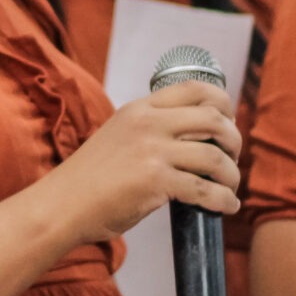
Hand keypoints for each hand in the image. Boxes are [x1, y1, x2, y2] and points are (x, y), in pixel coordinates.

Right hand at [37, 80, 241, 247]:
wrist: (61, 205)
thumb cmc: (89, 179)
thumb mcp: (118, 135)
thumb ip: (150, 130)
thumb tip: (192, 140)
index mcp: (140, 108)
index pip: (196, 88)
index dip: (224, 103)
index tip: (229, 123)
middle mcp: (148, 124)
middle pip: (215, 119)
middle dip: (234, 140)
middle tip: (232, 158)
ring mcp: (152, 152)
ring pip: (215, 157)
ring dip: (232, 175)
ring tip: (230, 188)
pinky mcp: (154, 182)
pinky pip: (205, 189)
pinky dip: (223, 200)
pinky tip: (226, 207)